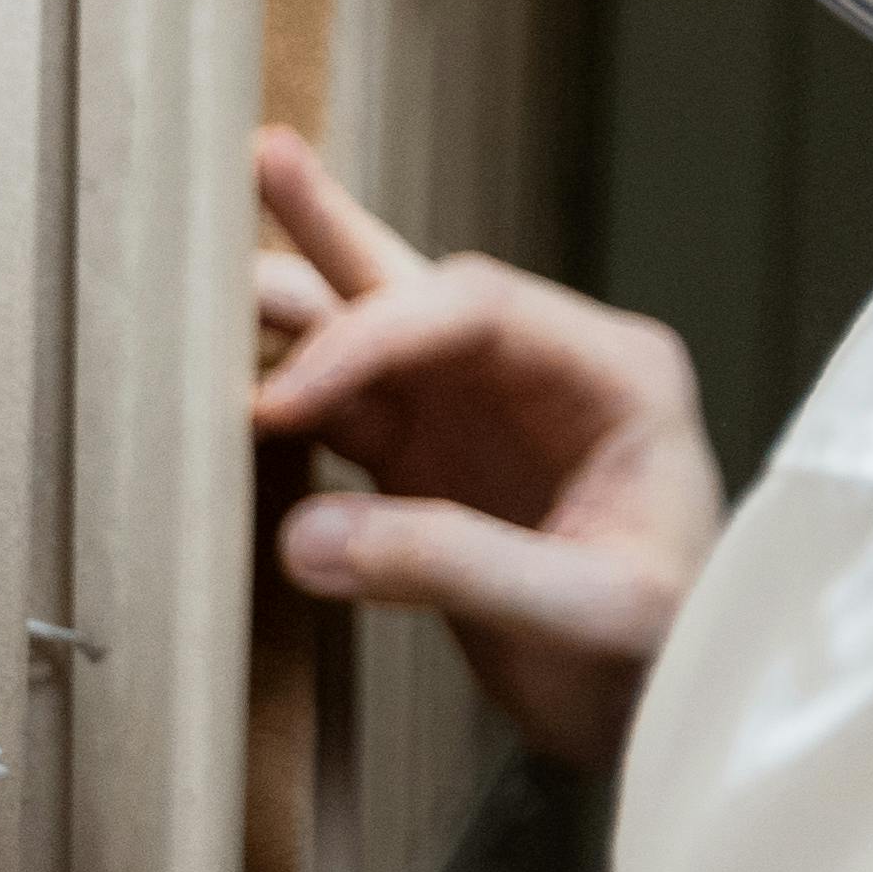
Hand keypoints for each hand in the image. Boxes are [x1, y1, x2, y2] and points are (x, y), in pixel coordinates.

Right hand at [250, 128, 722, 766]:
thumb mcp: (584, 613)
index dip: (369, 336)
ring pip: (371, 341)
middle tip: (263, 156)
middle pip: (423, 286)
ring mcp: (481, 416)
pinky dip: (280, 396)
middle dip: (337, 228)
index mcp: (614, 374)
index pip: (473, 309)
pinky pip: (343, 414)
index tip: (280, 399)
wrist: (666, 715)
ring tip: (206, 255)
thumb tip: (305, 535)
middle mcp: (544, 374)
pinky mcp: (432, 467)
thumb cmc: (660, 652)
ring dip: (291, 309)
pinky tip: (218, 374)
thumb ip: (454, 565)